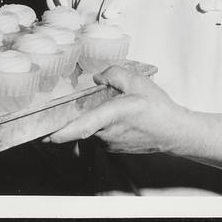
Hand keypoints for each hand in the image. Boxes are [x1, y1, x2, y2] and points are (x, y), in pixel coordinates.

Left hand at [45, 65, 190, 153]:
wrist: (175, 131)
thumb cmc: (158, 108)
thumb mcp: (137, 81)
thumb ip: (114, 73)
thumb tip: (98, 77)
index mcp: (111, 116)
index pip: (82, 127)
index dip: (62, 133)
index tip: (46, 136)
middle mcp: (107, 134)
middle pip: (81, 124)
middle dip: (76, 114)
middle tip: (75, 104)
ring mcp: (109, 143)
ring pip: (90, 128)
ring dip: (91, 118)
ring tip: (110, 106)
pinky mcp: (113, 148)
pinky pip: (99, 134)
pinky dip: (100, 125)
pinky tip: (116, 115)